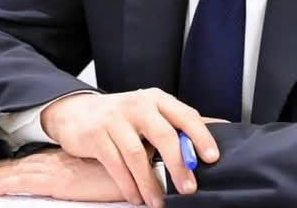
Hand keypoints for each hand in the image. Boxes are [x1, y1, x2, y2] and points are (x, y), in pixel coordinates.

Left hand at [0, 150, 126, 202]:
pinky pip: (30, 183)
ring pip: (19, 173)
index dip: (10, 166)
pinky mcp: (63, 182)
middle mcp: (59, 163)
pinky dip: (10, 184)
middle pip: (20, 167)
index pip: (32, 163)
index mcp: (67, 161)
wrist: (143, 167)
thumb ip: (94, 173)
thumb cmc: (129, 171)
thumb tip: (88, 177)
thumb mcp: (106, 173)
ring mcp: (59, 171)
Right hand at [41, 88, 219, 206]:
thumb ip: (178, 122)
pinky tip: (136, 197)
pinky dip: (128, 185)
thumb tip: (219, 128)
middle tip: (188, 189)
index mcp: (156, 99)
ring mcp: (115, 119)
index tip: (211, 158)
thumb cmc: (123, 116)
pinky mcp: (96, 135)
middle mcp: (138, 105)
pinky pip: (116, 164)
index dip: (201, 136)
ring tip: (158, 202)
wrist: (77, 112)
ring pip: (138, 155)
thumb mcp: (151, 112)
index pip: (185, 115)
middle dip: (178, 165)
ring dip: (150, 183)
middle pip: (164, 135)